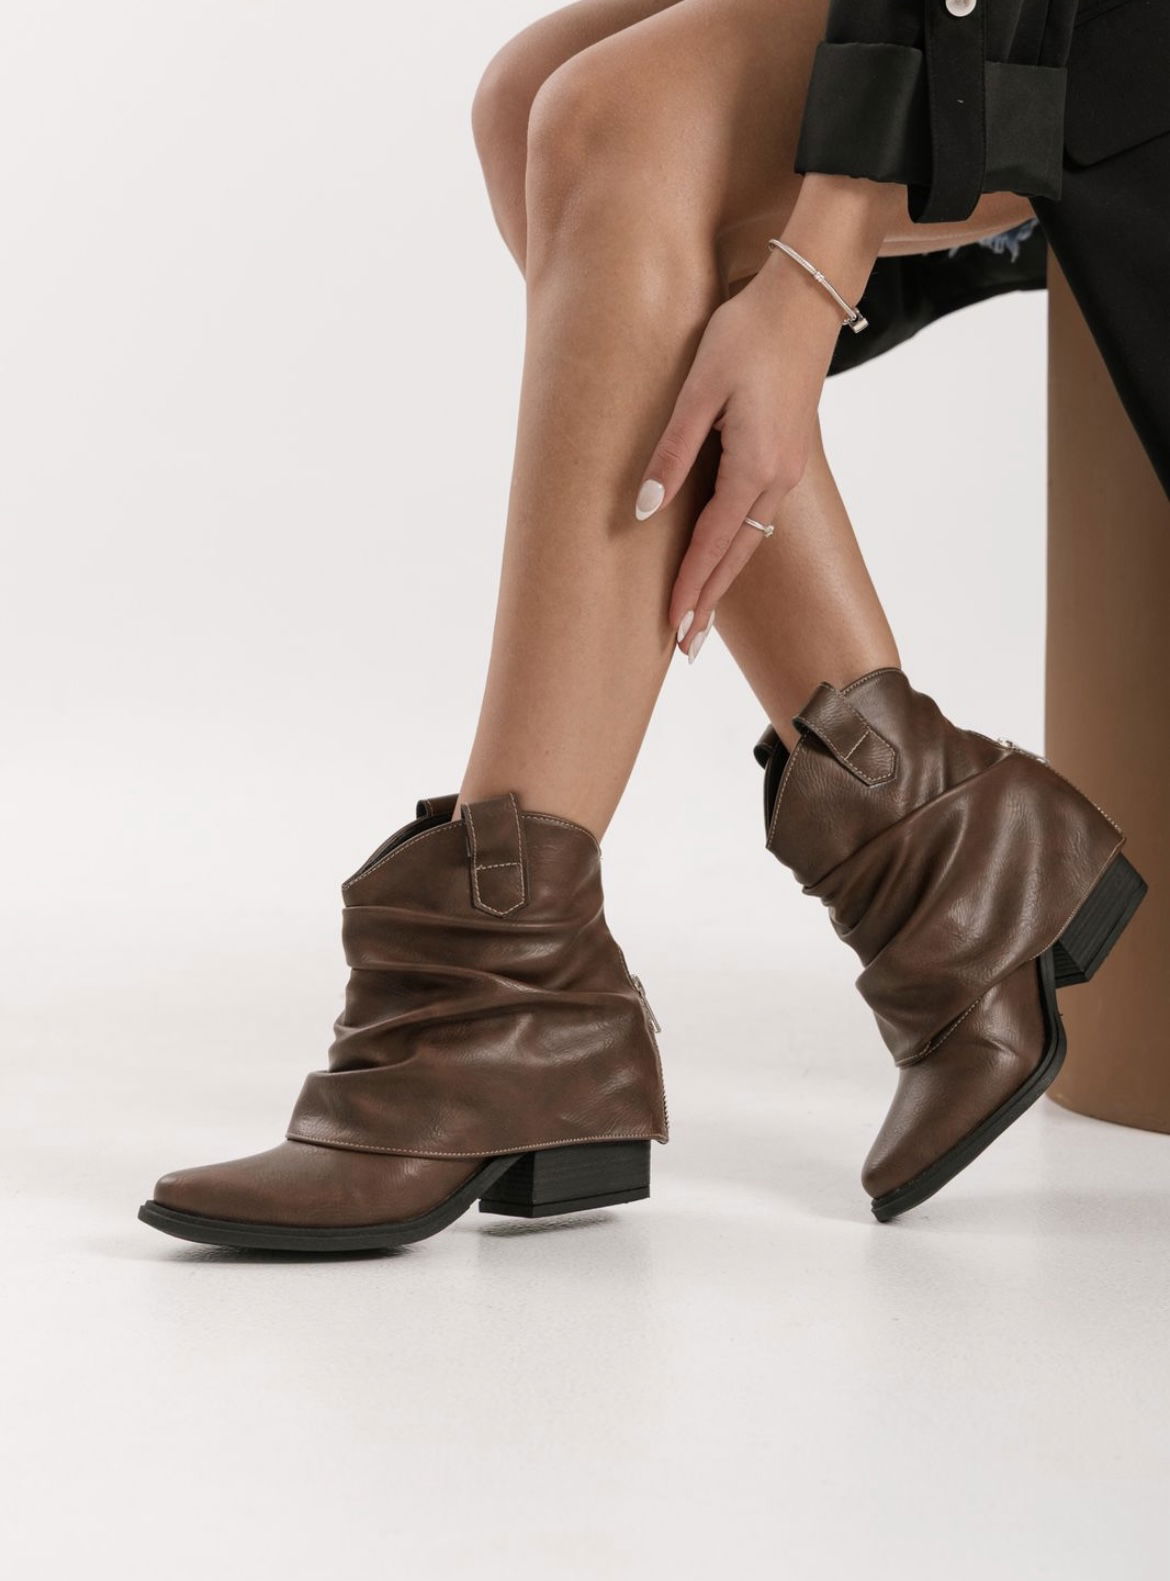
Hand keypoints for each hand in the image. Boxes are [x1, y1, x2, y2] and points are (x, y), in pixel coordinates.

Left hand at [635, 251, 844, 660]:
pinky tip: (723, 562)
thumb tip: (644, 512)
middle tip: (685, 650)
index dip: (690, 588)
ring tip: (698, 619)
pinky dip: (736, 551)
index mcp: (755, 466)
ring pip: (749, 541)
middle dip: (707, 602)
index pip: (714, 544)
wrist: (806, 296)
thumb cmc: (747, 333)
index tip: (671, 629)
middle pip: (736, 557)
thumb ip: (671, 453)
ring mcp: (787, 470)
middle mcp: (777, 479)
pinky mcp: (787, 457)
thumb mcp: (698, 389)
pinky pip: (758, 518)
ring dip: (722, 581)